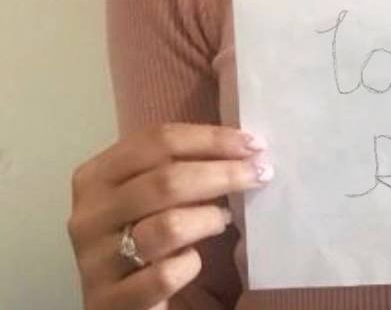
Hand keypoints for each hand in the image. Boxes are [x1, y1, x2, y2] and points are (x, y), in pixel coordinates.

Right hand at [67, 122, 272, 309]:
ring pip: (168, 226)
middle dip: (223, 172)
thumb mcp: (150, 196)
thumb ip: (179, 167)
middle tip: (261, 173)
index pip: (158, 140)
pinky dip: (190, 264)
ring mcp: (95, 261)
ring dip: (209, 218)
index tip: (253, 143)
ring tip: (225, 219)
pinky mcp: (109, 303)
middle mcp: (89, 215)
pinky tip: (194, 261)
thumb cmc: (143, 237)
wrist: (119, 306)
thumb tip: (243, 145)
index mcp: (96, 176)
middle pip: (166, 179)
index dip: (211, 138)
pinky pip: (165, 275)